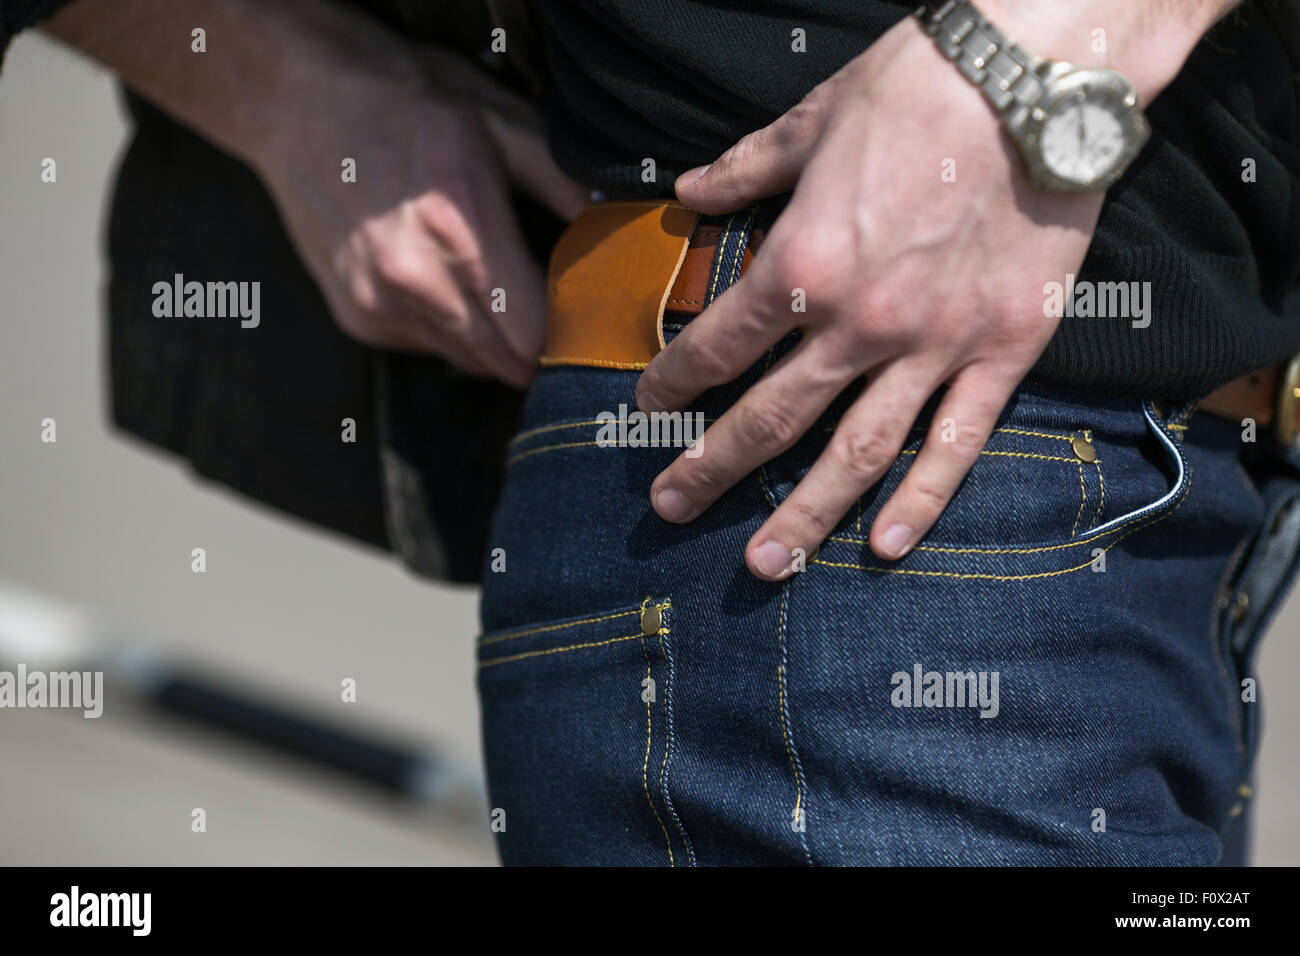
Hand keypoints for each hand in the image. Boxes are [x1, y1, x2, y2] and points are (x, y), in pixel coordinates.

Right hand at [254, 46, 586, 386]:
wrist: (299, 102)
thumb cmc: (406, 103)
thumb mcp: (499, 123)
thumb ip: (561, 184)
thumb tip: (615, 227)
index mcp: (461, 234)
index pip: (533, 337)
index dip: (567, 335)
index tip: (583, 317)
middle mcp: (415, 281)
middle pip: (504, 365)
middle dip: (536, 348)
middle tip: (551, 311)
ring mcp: (379, 305)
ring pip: (468, 362)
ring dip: (492, 340)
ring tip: (493, 287)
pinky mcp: (357, 317)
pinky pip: (426, 347)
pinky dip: (447, 328)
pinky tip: (441, 278)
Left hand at [636, 13, 1117, 579]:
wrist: (1040, 76)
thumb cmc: (919, 86)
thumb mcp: (813, 120)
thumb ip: (745, 170)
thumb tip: (688, 190)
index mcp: (802, 264)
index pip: (719, 345)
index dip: (676, 380)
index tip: (652, 405)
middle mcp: (859, 323)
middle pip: (770, 419)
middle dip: (710, 469)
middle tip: (670, 506)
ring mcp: (934, 346)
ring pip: (857, 454)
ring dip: (804, 515)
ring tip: (762, 566)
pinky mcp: (1004, 350)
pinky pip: (958, 443)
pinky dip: (923, 500)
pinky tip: (888, 547)